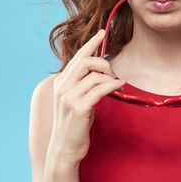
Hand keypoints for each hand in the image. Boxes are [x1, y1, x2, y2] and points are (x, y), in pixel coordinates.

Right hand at [49, 29, 125, 164]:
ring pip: (95, 75)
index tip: (102, 32)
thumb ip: (84, 84)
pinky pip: (99, 89)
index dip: (91, 43)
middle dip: (104, 63)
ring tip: (117, 84)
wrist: (64, 149)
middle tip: (113, 74)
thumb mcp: (77, 100)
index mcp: (60, 82)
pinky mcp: (78, 108)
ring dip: (110, 77)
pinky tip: (119, 86)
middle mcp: (62, 87)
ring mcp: (68, 98)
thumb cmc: (75, 125)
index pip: (77, 57)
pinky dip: (112, 85)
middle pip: (86, 61)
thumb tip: (101, 71)